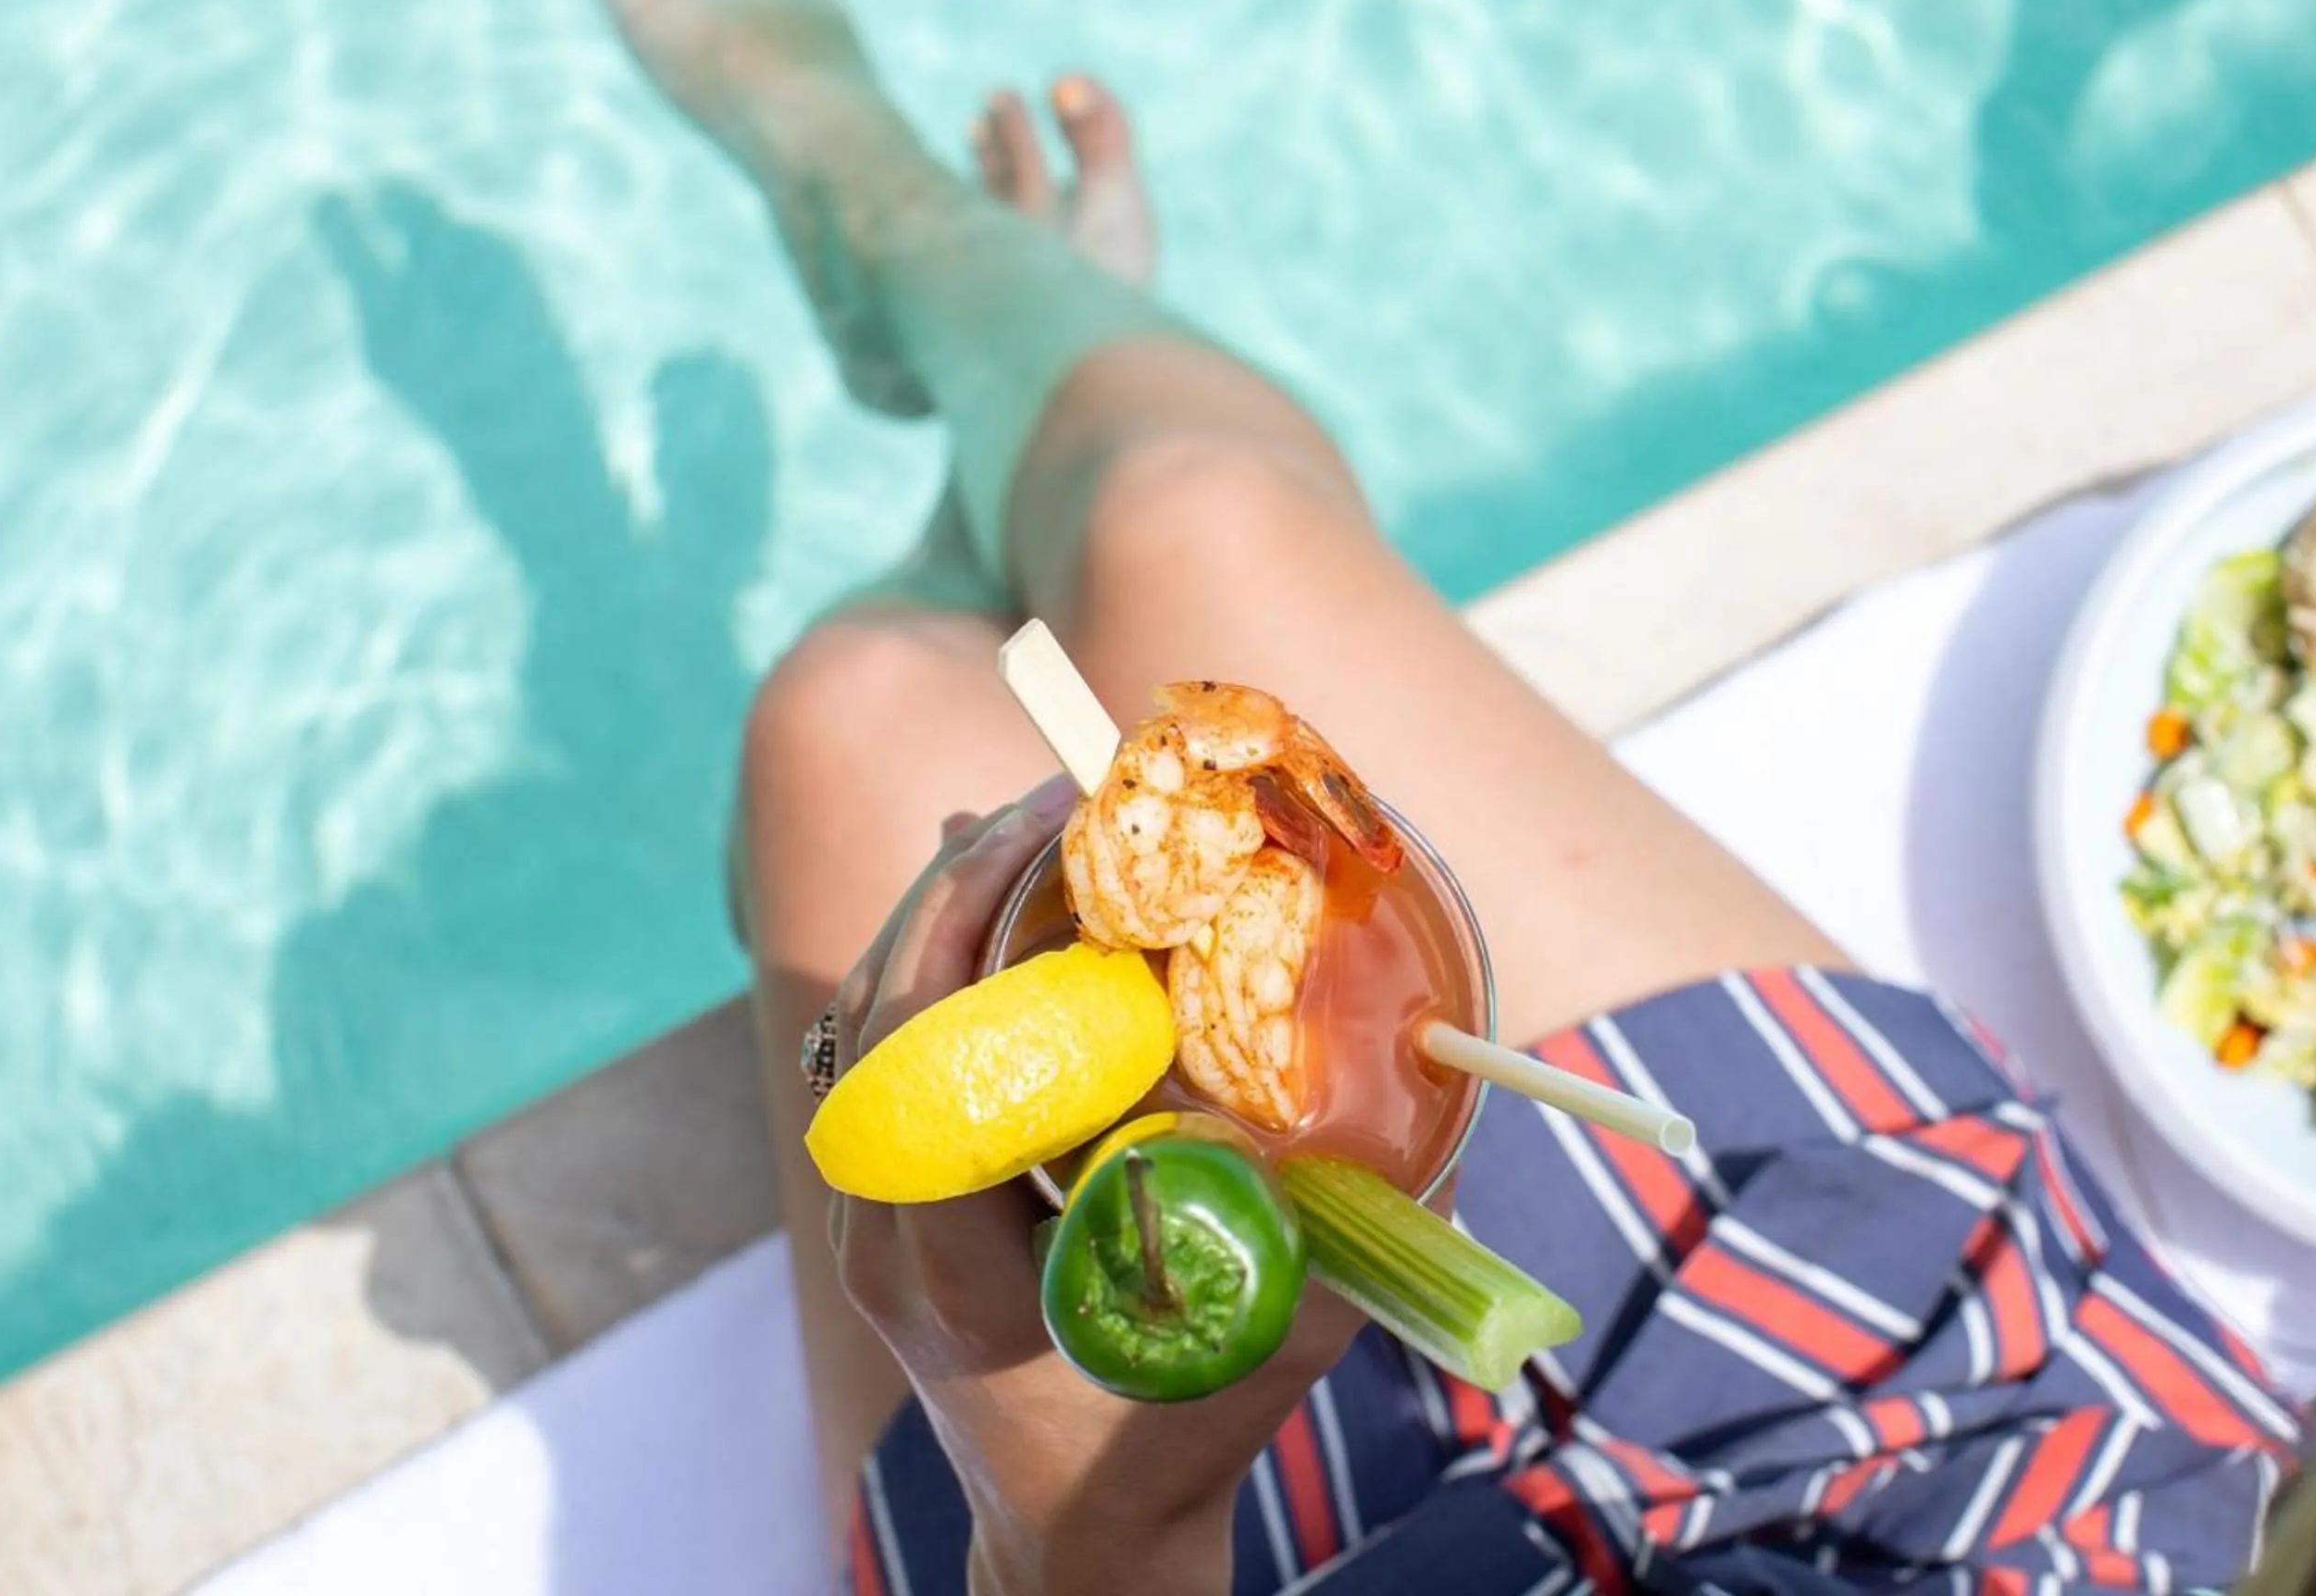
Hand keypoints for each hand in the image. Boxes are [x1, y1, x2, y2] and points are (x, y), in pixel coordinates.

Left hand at [825, 779, 1362, 1595]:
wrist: (1078, 1545)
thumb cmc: (1167, 1456)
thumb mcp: (1267, 1346)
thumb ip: (1340, 1239)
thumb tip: (1438, 1112)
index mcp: (941, 1251)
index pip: (915, 1041)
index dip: (968, 914)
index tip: (1049, 824)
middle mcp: (885, 1224)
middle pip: (882, 1007)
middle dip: (961, 883)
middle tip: (1053, 795)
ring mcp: (878, 1217)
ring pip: (878, 1025)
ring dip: (951, 918)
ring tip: (1030, 826)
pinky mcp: (900, 1210)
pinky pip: (901, 1063)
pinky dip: (949, 974)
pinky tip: (1004, 912)